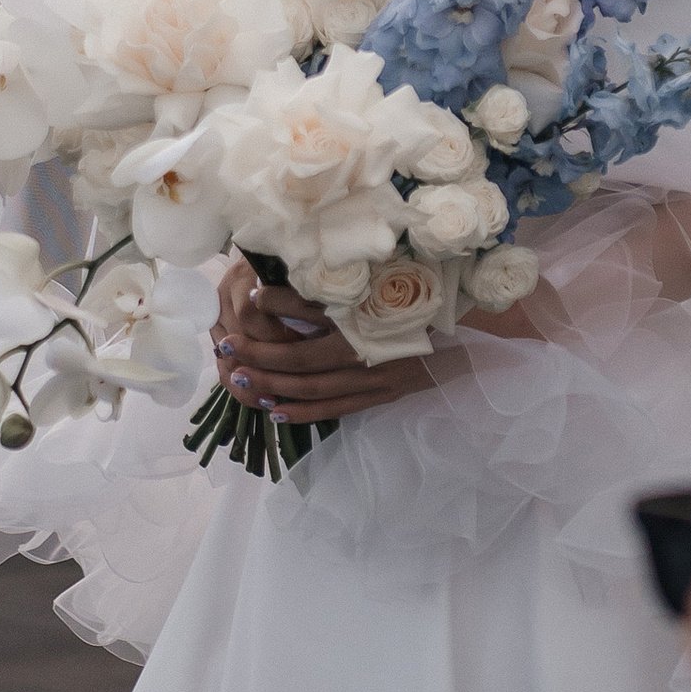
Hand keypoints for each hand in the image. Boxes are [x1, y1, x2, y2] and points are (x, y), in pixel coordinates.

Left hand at [210, 256, 436, 424]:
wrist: (463, 324)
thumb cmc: (417, 293)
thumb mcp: (376, 278)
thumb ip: (329, 281)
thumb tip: (279, 278)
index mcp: (365, 315)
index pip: (307, 312)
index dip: (273, 306)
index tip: (246, 299)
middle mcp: (366, 351)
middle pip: (300, 360)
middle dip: (259, 356)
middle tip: (227, 347)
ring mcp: (374, 378)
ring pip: (313, 389)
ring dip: (273, 387)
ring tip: (240, 381)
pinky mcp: (381, 395)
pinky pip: (335, 409)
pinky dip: (303, 413)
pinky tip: (275, 413)